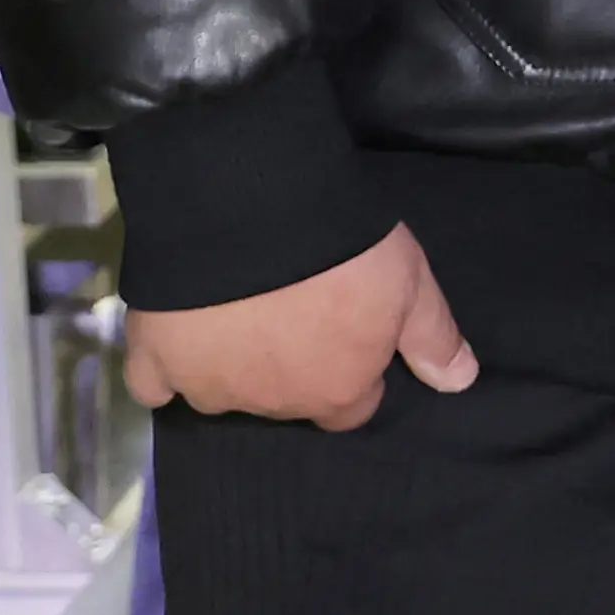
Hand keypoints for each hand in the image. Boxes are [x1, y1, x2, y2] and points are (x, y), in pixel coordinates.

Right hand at [125, 224, 477, 427]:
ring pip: (223, 392)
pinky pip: (153, 385)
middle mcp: (271, 402)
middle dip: (292, 365)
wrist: (252, 206)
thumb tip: (461, 383)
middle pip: (286, 398)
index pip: (349, 407)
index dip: (351, 371)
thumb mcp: (411, 283)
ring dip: (231, 364)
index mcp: (334, 390)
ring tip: (235, 310)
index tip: (347, 334)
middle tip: (291, 307)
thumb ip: (433, 337)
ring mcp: (208, 383)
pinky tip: (175, 343)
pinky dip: (163, 371)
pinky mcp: (154, 358)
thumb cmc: (344, 248)